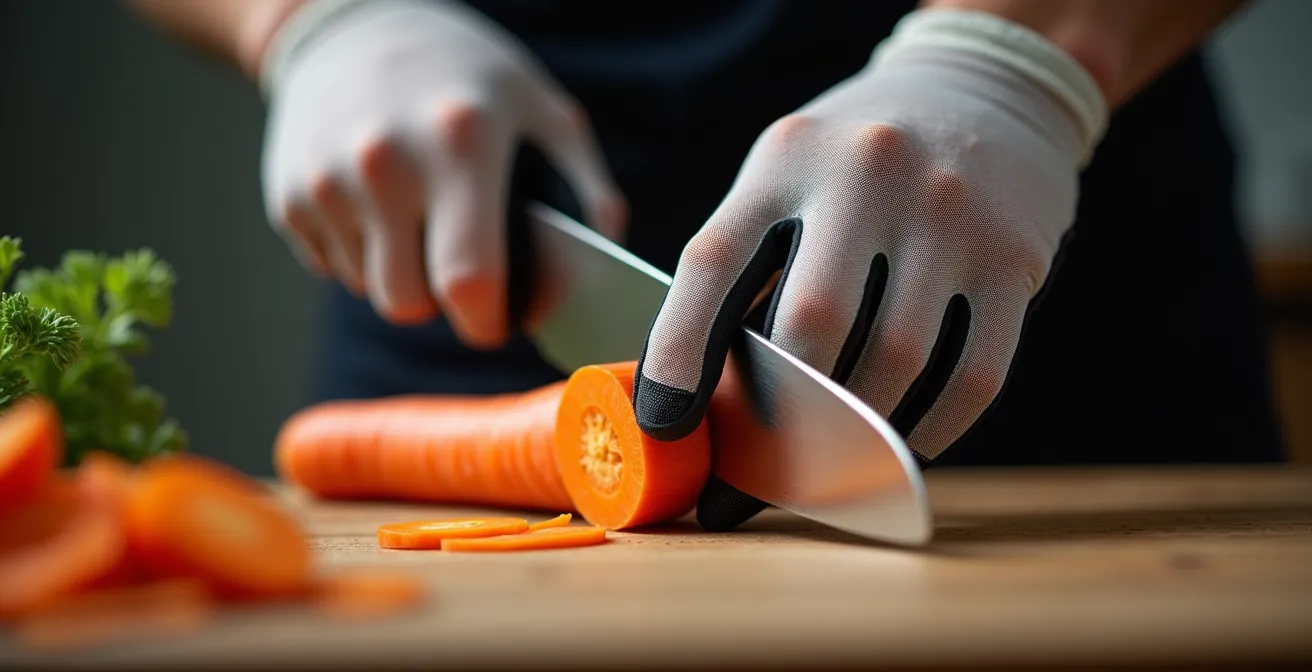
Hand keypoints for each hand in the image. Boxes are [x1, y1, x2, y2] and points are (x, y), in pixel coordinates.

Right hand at [260, 0, 625, 347]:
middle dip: (440, 307)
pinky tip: (379, 209)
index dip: (486, 321)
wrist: (354, 24)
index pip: (467, 280)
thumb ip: (587, 185)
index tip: (497, 322)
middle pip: (407, 302)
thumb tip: (604, 255)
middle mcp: (385, 164)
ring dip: (400, 277)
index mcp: (460, 145)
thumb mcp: (542, 108)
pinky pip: (334, 269)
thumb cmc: (467, 74)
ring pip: (369, 290)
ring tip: (420, 225)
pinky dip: (362, 257)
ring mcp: (328, 181)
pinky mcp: (288, 195)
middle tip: (461, 278)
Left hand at [633, 8, 1107, 528]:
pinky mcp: (1016, 254)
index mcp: (788, 158)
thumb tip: (711, 393)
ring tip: (829, 469)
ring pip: (895, 361)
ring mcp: (950, 213)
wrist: (986, 86)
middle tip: (758, 473)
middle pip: (812, 323)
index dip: (678, 351)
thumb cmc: (857, 158)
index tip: (662, 425)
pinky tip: (903, 446)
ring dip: (855, 434)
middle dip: (779, 416)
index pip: (714, 262)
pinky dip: (933, 429)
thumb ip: (751, 259)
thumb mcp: (789, 170)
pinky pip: (974, 375)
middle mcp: (868, 174)